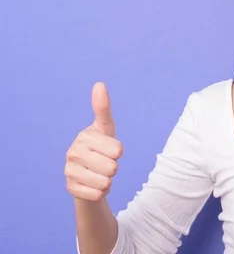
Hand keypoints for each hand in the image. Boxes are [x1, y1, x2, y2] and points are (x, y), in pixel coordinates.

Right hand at [65, 82, 122, 200]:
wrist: (90, 172)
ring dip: (108, 181)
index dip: (118, 151)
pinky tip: (94, 184)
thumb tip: (99, 84)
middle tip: (105, 163)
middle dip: (114, 168)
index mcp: (85, 136)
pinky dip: (101, 192)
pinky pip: (98, 194)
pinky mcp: (70, 188)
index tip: (112, 148)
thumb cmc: (102, 146)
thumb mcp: (106, 128)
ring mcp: (69, 171)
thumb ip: (103, 108)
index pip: (118, 149)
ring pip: (105, 182)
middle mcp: (73, 152)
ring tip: (100, 173)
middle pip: (113, 167)